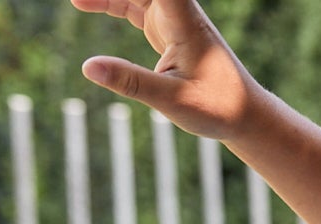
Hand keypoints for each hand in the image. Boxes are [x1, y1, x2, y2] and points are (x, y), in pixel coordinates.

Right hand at [71, 0, 265, 141]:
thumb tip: (88, 67)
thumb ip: (131, 81)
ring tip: (75, 0)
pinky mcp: (168, 30)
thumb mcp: (172, 99)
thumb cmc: (217, 108)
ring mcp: (174, 19)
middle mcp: (180, 13)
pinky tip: (84, 3)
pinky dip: (112, 3)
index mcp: (183, 21)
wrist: (245, 116)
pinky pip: (135, 5)